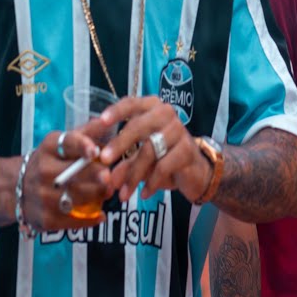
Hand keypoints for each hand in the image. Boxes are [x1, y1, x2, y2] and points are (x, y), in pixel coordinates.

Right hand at [21, 128, 112, 231]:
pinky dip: (90, 219)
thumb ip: (86, 133)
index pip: (67, 143)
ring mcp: (43, 196)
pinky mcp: (45, 218)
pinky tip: (100, 215)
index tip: (95, 151)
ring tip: (108, 192)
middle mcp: (43, 170)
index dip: (82, 146)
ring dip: (97, 196)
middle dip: (96, 176)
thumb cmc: (50, 161)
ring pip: (77, 197)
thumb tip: (107, 120)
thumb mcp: (62, 143)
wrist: (17, 187)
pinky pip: (72, 221)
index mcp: (50, 147)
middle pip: (75, 174)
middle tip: (110, 177)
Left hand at [97, 96, 211, 203]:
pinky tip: (144, 194)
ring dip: (133, 174)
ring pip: (149, 150)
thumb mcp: (141, 159)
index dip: (116, 111)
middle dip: (119, 144)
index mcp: (152, 108)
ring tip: (123, 193)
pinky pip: (163, 166)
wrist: (195, 172)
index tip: (101, 121)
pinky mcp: (187, 149)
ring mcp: (179, 130)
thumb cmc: (164, 157)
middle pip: (138, 126)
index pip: (132, 103)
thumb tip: (109, 176)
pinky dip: (151, 182)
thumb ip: (125, 163)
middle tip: (104, 160)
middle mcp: (166, 114)